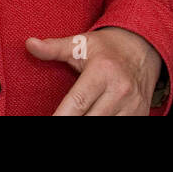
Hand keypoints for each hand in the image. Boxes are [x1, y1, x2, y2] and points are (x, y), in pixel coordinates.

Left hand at [26, 27, 162, 115]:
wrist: (142, 49)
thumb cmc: (106, 48)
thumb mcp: (80, 43)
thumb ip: (54, 47)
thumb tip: (29, 44)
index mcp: (103, 72)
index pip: (78, 102)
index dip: (61, 117)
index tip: (51, 120)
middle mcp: (120, 91)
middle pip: (91, 120)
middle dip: (72, 123)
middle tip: (57, 119)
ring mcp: (133, 106)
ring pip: (106, 126)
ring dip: (89, 126)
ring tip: (74, 118)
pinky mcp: (140, 116)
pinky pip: (120, 128)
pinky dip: (105, 127)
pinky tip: (92, 118)